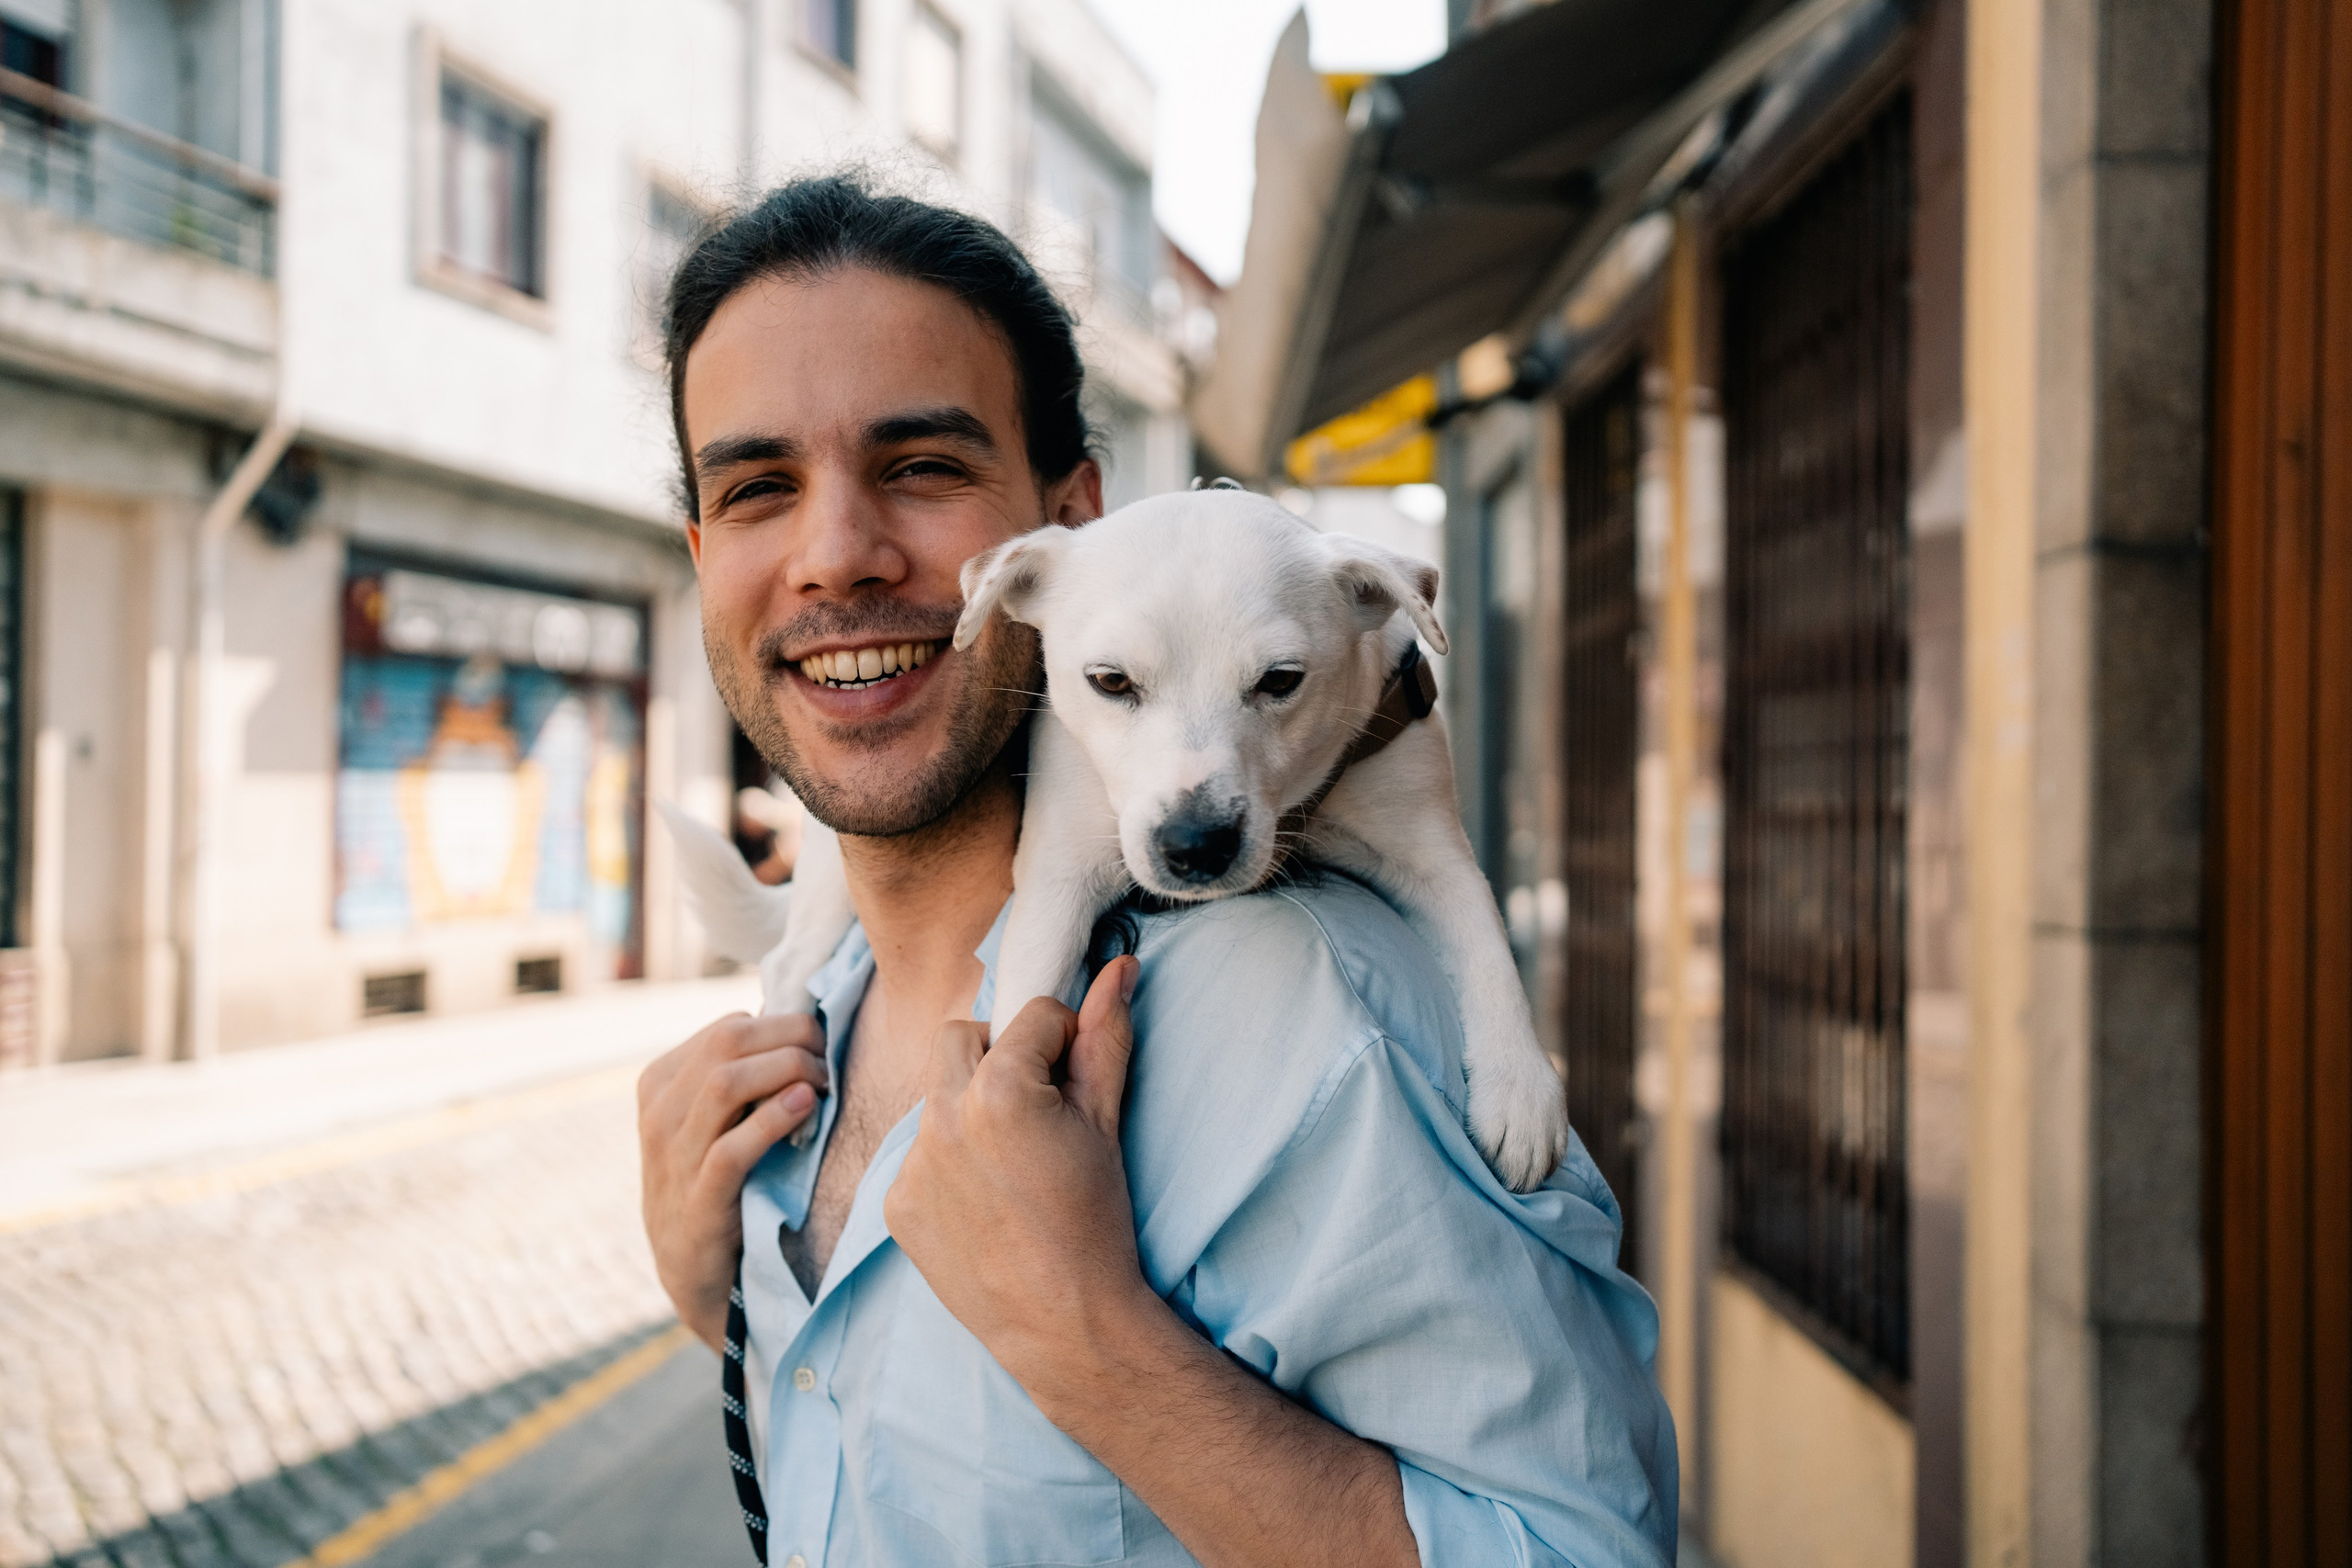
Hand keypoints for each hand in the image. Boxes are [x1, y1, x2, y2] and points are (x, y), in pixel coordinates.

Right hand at [637, 1012, 829, 1348]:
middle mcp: (659, 1112)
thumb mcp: (718, 1119)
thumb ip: (745, 1071)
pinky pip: (730, 1149)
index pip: (729, 1028)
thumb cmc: (720, 1180)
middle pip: (728, 1042)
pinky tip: (805, 1105)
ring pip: (725, 1085)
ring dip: (788, 1071)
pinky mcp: (697, 1201)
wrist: (694, 1271)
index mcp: (660, 1081)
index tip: (824, 1047)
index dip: (785, 1027)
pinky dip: (771, 1120)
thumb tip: (801, 1019)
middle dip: (792, 1039)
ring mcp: (671, 1157)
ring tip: (824, 1084)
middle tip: (831, 1061)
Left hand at [885, 957, 1145, 1405]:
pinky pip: (918, 1152)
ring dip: (971, 1104)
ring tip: (1013, 1159)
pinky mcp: (895, 1204)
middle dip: (1001, 1055)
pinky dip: (949, 1159)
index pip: (1032, 1016)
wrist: (1064, 1322)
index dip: (1064, 1041)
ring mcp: (913, 1163)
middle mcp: (943, 1116)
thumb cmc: (1095, 1221)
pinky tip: (986, 1198)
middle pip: (964, 1036)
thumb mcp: (1105, 1122)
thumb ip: (1105, 1037)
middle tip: (1039, 1107)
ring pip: (937, 1093)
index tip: (1076, 1084)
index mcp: (999, 1088)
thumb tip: (1118, 967)